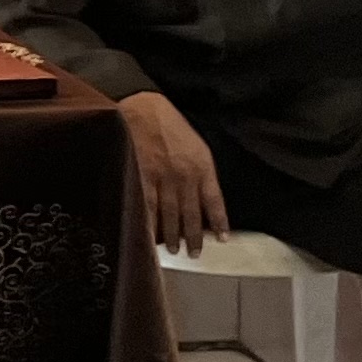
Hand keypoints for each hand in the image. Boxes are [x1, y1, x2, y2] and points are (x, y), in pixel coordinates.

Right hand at [120, 89, 229, 255]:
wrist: (143, 107)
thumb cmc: (171, 124)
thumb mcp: (197, 145)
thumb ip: (201, 171)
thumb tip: (203, 197)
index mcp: (202, 167)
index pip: (214, 202)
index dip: (218, 223)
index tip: (221, 240)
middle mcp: (184, 177)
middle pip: (190, 215)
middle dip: (192, 237)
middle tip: (193, 254)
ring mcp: (161, 179)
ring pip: (169, 215)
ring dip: (171, 235)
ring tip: (171, 249)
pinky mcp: (140, 177)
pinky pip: (147, 206)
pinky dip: (149, 222)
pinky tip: (149, 234)